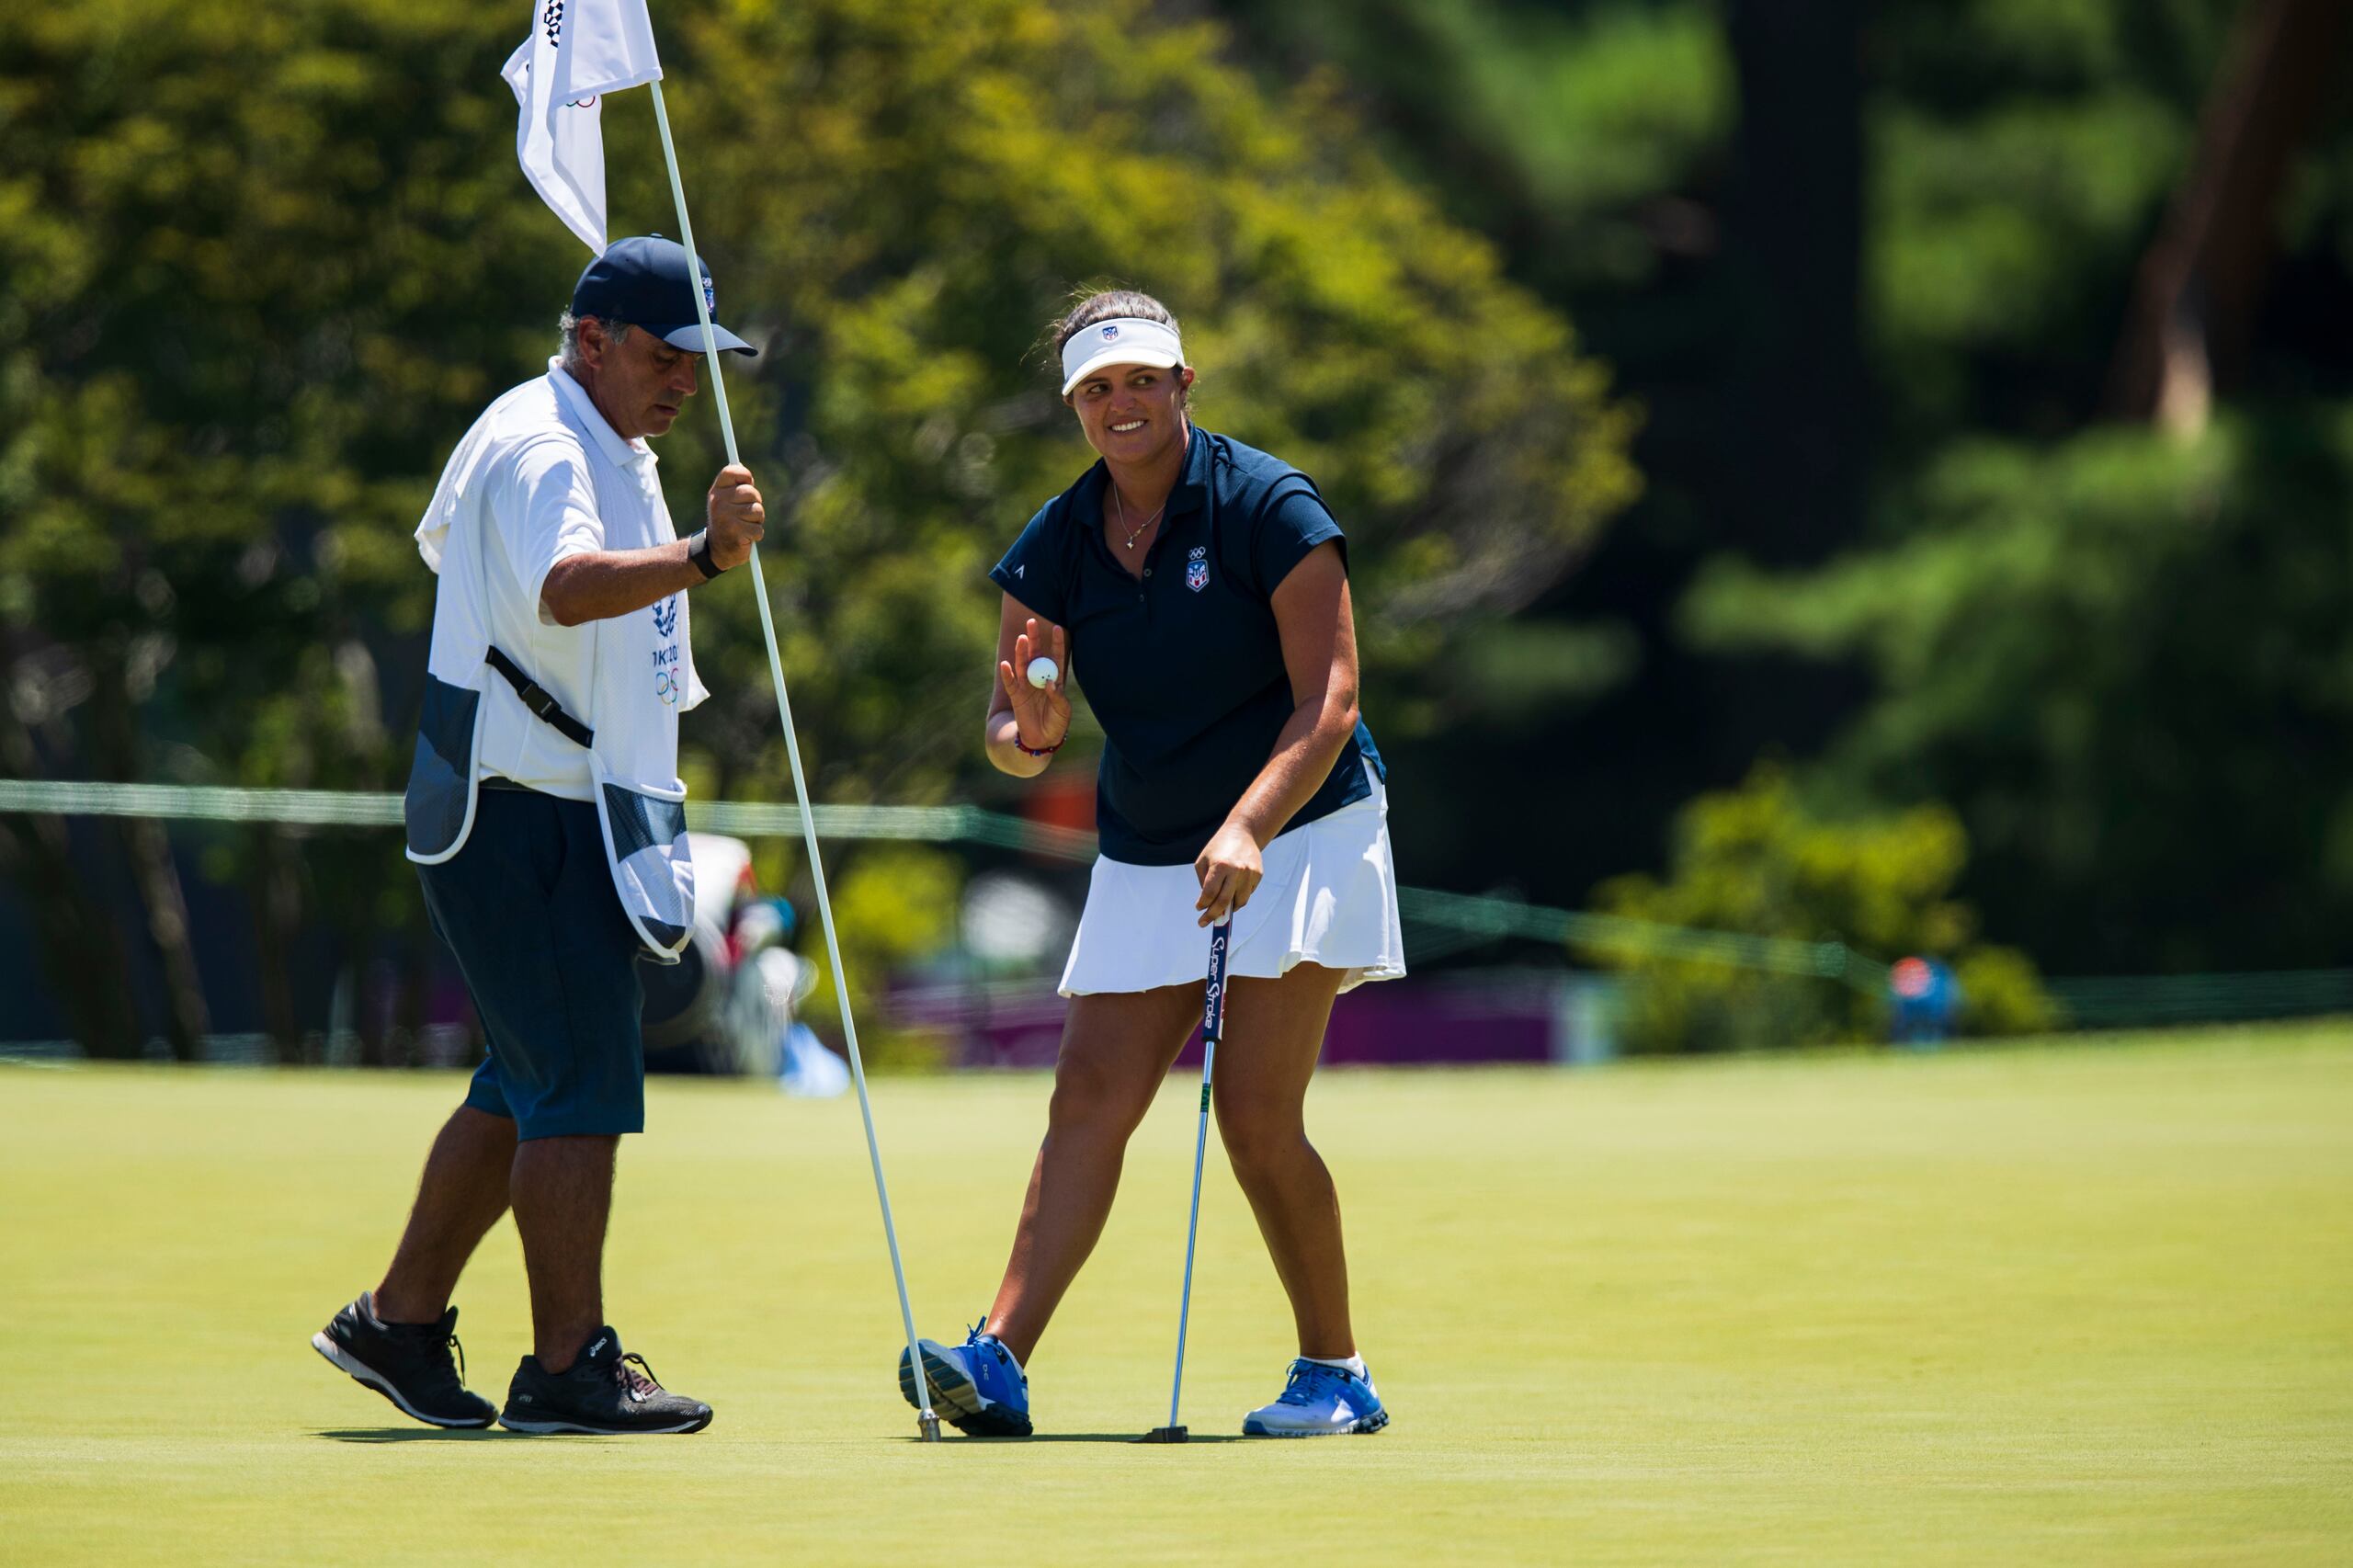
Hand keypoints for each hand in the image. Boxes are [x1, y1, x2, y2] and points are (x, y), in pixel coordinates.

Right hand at [705, 463, 765, 569]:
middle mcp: (718, 502)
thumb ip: (735, 486)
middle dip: (755, 503)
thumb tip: (741, 466)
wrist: (716, 550)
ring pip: (757, 511)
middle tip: (746, 513)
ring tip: (745, 525)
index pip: (734, 471)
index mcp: (716, 491)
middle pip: (751, 492)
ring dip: (756, 521)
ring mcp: (726, 517)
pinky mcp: (735, 533)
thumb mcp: (725, 501)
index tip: (746, 484)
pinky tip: (745, 537)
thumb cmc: (726, 521)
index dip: (745, 476)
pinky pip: (758, 529)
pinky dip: (756, 535)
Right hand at [996, 617, 1070, 752]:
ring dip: (1021, 652)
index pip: (1056, 657)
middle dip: (1034, 639)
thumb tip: (1050, 682)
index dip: (1056, 643)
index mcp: (1055, 679)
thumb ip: (1057, 696)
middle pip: (1036, 655)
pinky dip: (1007, 674)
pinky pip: (1010, 683)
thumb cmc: (1057, 723)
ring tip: (1021, 639)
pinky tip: (1005, 665)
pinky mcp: (1016, 696)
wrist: (1042, 739)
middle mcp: (1039, 678)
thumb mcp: (1063, 710)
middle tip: (1032, 623)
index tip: (1058, 627)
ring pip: (1022, 665)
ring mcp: (1027, 685)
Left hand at [1194, 820, 1262, 927]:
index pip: (1210, 893)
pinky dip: (1239, 897)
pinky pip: (1247, 893)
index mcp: (1220, 866)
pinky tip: (1233, 891)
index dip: (1203, 904)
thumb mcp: (1203, 861)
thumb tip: (1208, 904)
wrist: (1243, 832)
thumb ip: (1204, 883)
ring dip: (1229, 908)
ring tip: (1221, 907)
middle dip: (1213, 915)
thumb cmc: (1218, 848)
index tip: (1199, 910)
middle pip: (1224, 901)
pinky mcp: (1258, 875)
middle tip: (1205, 922)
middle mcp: (1236, 871)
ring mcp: (1249, 873)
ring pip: (1239, 901)